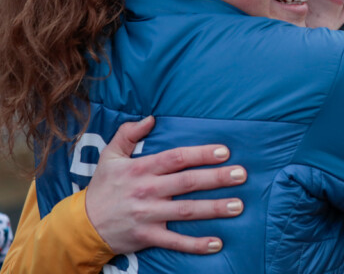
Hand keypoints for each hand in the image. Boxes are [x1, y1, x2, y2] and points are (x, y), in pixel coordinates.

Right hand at [85, 116, 246, 254]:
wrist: (81, 225)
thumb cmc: (102, 187)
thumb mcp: (110, 156)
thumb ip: (128, 134)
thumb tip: (150, 118)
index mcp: (140, 169)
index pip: (175, 158)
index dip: (200, 154)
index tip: (224, 152)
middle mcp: (147, 191)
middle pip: (187, 183)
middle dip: (216, 178)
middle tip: (241, 175)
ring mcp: (148, 216)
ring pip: (186, 211)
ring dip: (213, 209)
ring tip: (238, 206)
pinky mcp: (147, 237)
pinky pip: (175, 242)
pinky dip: (196, 245)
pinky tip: (217, 243)